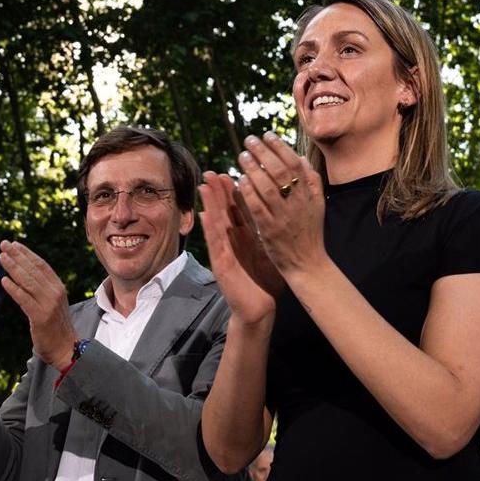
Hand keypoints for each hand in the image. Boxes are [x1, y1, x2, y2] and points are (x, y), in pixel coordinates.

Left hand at [0, 240, 78, 368]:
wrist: (66, 348)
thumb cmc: (55, 327)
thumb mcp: (52, 303)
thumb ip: (41, 289)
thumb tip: (25, 275)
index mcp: (58, 287)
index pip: (41, 265)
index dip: (27, 253)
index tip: (14, 244)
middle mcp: (55, 292)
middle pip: (34, 269)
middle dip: (18, 255)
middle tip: (4, 244)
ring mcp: (49, 304)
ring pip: (28, 281)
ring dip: (14, 267)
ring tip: (1, 257)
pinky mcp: (41, 316)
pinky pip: (25, 299)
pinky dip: (14, 289)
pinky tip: (4, 281)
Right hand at [198, 171, 282, 325]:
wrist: (260, 308)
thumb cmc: (265, 280)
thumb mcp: (266, 250)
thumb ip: (264, 232)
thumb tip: (275, 212)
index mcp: (244, 237)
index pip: (238, 210)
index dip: (233, 191)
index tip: (230, 172)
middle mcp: (231, 242)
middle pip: (224, 212)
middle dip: (218, 192)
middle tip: (212, 172)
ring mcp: (224, 253)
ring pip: (216, 224)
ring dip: (209, 205)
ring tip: (204, 186)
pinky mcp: (221, 266)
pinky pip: (216, 244)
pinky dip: (210, 230)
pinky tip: (205, 216)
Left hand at [234, 133, 326, 277]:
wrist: (308, 264)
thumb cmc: (310, 232)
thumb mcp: (318, 204)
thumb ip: (311, 181)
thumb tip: (301, 158)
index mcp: (309, 194)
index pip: (295, 164)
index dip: (280, 147)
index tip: (267, 135)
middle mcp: (298, 203)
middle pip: (280, 171)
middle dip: (263, 152)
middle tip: (249, 140)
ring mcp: (284, 217)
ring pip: (267, 187)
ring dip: (253, 169)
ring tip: (242, 155)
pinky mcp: (270, 231)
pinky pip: (258, 207)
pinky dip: (249, 192)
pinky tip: (240, 180)